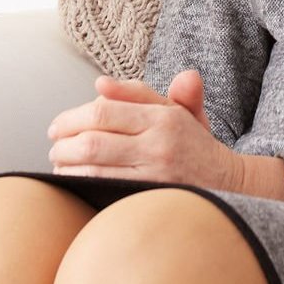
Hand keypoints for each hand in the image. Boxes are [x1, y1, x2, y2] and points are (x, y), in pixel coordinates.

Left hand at [47, 71, 282, 196]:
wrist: (230, 184)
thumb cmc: (194, 144)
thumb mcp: (177, 109)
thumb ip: (139, 93)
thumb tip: (100, 83)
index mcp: (163, 118)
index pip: (103, 113)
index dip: (70, 118)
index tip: (56, 127)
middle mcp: (159, 146)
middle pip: (92, 143)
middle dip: (63, 146)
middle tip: (53, 148)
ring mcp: (155, 176)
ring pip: (94, 171)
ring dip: (67, 168)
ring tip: (59, 165)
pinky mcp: (151, 199)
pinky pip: (105, 192)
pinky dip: (82, 186)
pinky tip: (74, 182)